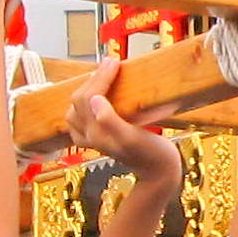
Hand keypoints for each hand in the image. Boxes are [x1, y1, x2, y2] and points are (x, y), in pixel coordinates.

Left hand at [67, 59, 183, 189]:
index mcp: (97, 133)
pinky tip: (98, 98)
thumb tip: (94, 99)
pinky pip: (83, 118)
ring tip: (103, 76)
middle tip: (112, 63)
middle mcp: (91, 136)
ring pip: (77, 109)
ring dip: (87, 89)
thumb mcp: (133, 138)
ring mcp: (94, 139)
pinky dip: (87, 104)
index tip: (116, 62)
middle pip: (80, 100)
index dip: (100, 77)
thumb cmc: (152, 156)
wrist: (160, 174)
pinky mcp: (101, 140)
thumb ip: (110, 120)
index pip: (88, 97)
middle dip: (94, 79)